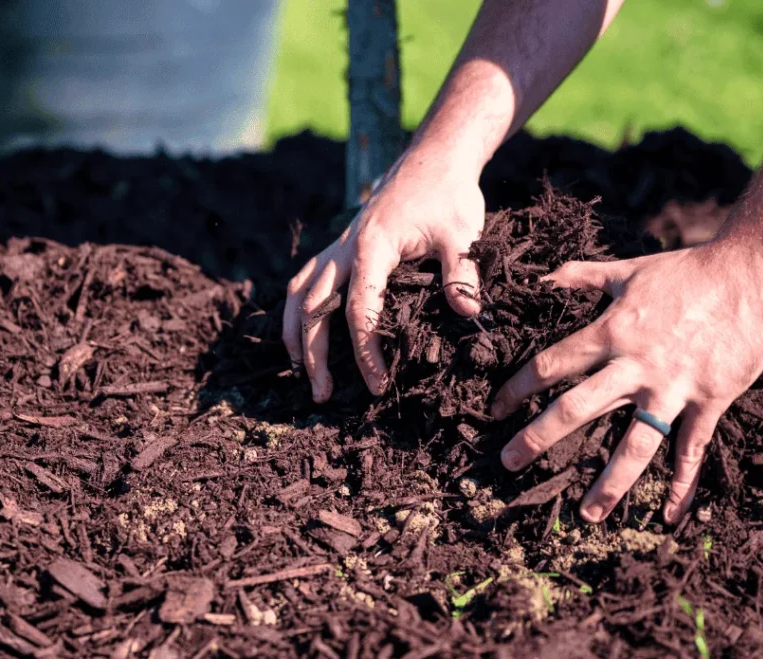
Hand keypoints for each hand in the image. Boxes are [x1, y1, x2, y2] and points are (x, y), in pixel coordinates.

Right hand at [284, 149, 484, 401]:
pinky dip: (298, 311)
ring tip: (301, 374)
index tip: (377, 383)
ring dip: (295, 335)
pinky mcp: (340, 246)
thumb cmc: (450, 195)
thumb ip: (463, 273)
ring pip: (299, 293)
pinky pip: (306, 280)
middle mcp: (345, 247)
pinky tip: (302, 336)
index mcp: (373, 247)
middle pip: (314, 307)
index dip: (365, 351)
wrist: (434, 158)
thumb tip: (467, 313)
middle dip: (314, 354)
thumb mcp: (463, 234)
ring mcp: (338, 246)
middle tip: (322, 395)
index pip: (359, 309)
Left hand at [491, 243, 762, 523]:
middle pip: (577, 409)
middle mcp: (636, 366)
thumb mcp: (628, 268)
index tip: (496, 409)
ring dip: (609, 482)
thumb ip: (582, 275)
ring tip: (587, 514)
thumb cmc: (687, 271)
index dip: (518, 388)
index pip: (551, 365)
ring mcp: (673, 388)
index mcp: (611, 331)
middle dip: (538, 438)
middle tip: (508, 464)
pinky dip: (682, 484)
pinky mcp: (709, 400)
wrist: (751, 273)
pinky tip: (669, 514)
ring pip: (634, 444)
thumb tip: (542, 277)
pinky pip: (691, 449)